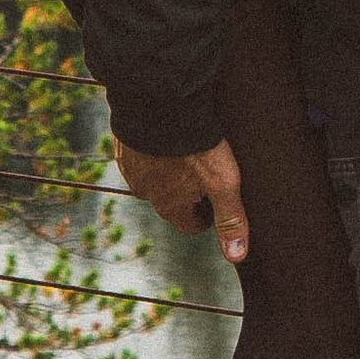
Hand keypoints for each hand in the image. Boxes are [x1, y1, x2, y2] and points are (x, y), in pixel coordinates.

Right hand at [114, 134, 249, 266]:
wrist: (158, 103)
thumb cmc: (195, 144)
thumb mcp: (222, 182)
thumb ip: (230, 218)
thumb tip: (236, 256)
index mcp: (170, 206)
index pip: (189, 225)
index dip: (205, 216)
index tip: (214, 202)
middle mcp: (146, 193)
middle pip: (170, 202)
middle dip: (186, 193)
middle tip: (202, 171)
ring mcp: (131, 169)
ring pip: (153, 179)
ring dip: (166, 170)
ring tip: (184, 150)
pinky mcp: (123, 146)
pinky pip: (139, 155)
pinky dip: (151, 150)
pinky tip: (165, 135)